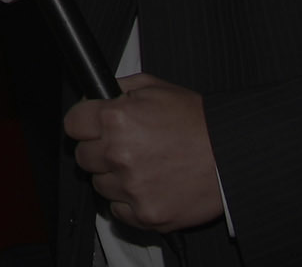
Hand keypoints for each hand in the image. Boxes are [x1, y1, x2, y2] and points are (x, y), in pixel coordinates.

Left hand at [64, 73, 222, 233]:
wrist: (229, 155)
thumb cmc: (195, 120)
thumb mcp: (155, 87)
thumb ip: (119, 88)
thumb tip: (95, 96)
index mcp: (117, 119)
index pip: (72, 124)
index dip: (83, 122)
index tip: (90, 125)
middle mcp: (119, 154)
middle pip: (82, 156)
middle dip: (98, 149)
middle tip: (122, 145)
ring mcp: (131, 188)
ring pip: (99, 185)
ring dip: (113, 176)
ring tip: (142, 164)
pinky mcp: (144, 215)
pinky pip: (117, 210)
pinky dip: (128, 200)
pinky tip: (148, 184)